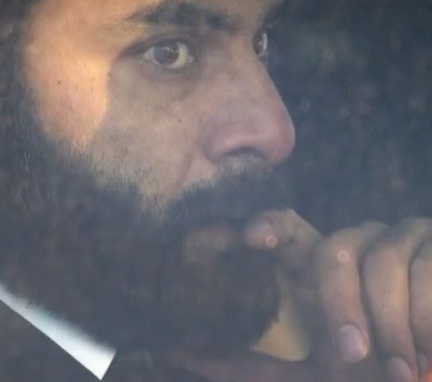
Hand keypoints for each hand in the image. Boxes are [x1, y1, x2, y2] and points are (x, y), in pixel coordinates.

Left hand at [178, 212, 431, 381]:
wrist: (428, 371)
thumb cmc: (371, 369)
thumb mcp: (313, 372)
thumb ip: (255, 366)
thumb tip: (186, 355)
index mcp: (320, 263)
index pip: (288, 227)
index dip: (270, 226)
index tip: (252, 239)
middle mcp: (356, 241)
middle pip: (333, 250)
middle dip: (341, 305)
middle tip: (351, 355)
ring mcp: (400, 238)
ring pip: (384, 265)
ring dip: (392, 327)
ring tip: (402, 370)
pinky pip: (426, 274)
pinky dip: (427, 322)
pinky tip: (428, 352)